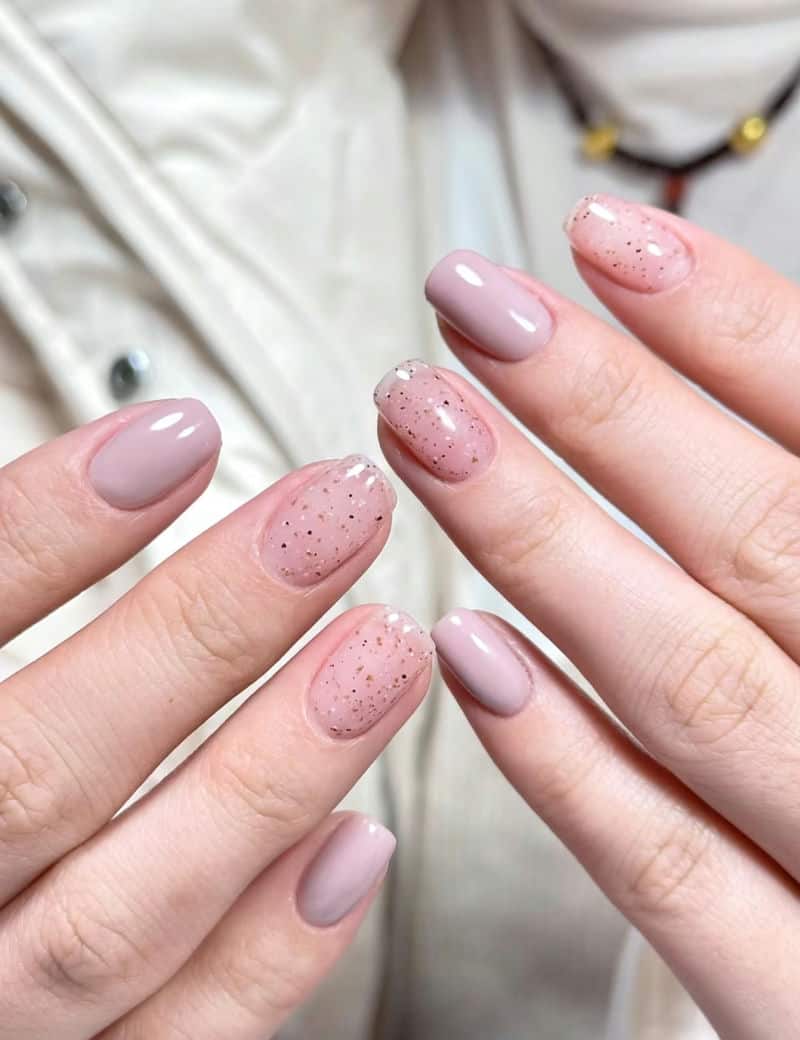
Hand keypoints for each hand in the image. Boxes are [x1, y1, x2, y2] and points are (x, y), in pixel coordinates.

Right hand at [0, 399, 431, 1038]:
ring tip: (386, 649)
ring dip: (271, 775)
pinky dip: (267, 955)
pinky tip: (358, 843)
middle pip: (41, 770)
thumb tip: (70, 491)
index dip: (46, 528)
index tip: (179, 436)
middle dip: (206, 630)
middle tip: (340, 515)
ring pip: (121, 917)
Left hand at [375, 195, 799, 1038]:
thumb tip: (741, 357)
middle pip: (753, 538)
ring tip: (427, 434)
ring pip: (692, 683)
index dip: (728, 325)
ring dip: (545, 546)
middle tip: (468, 311)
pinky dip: (568, 765)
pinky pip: (672, 874)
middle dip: (600, 410)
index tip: (602, 238)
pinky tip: (466, 657)